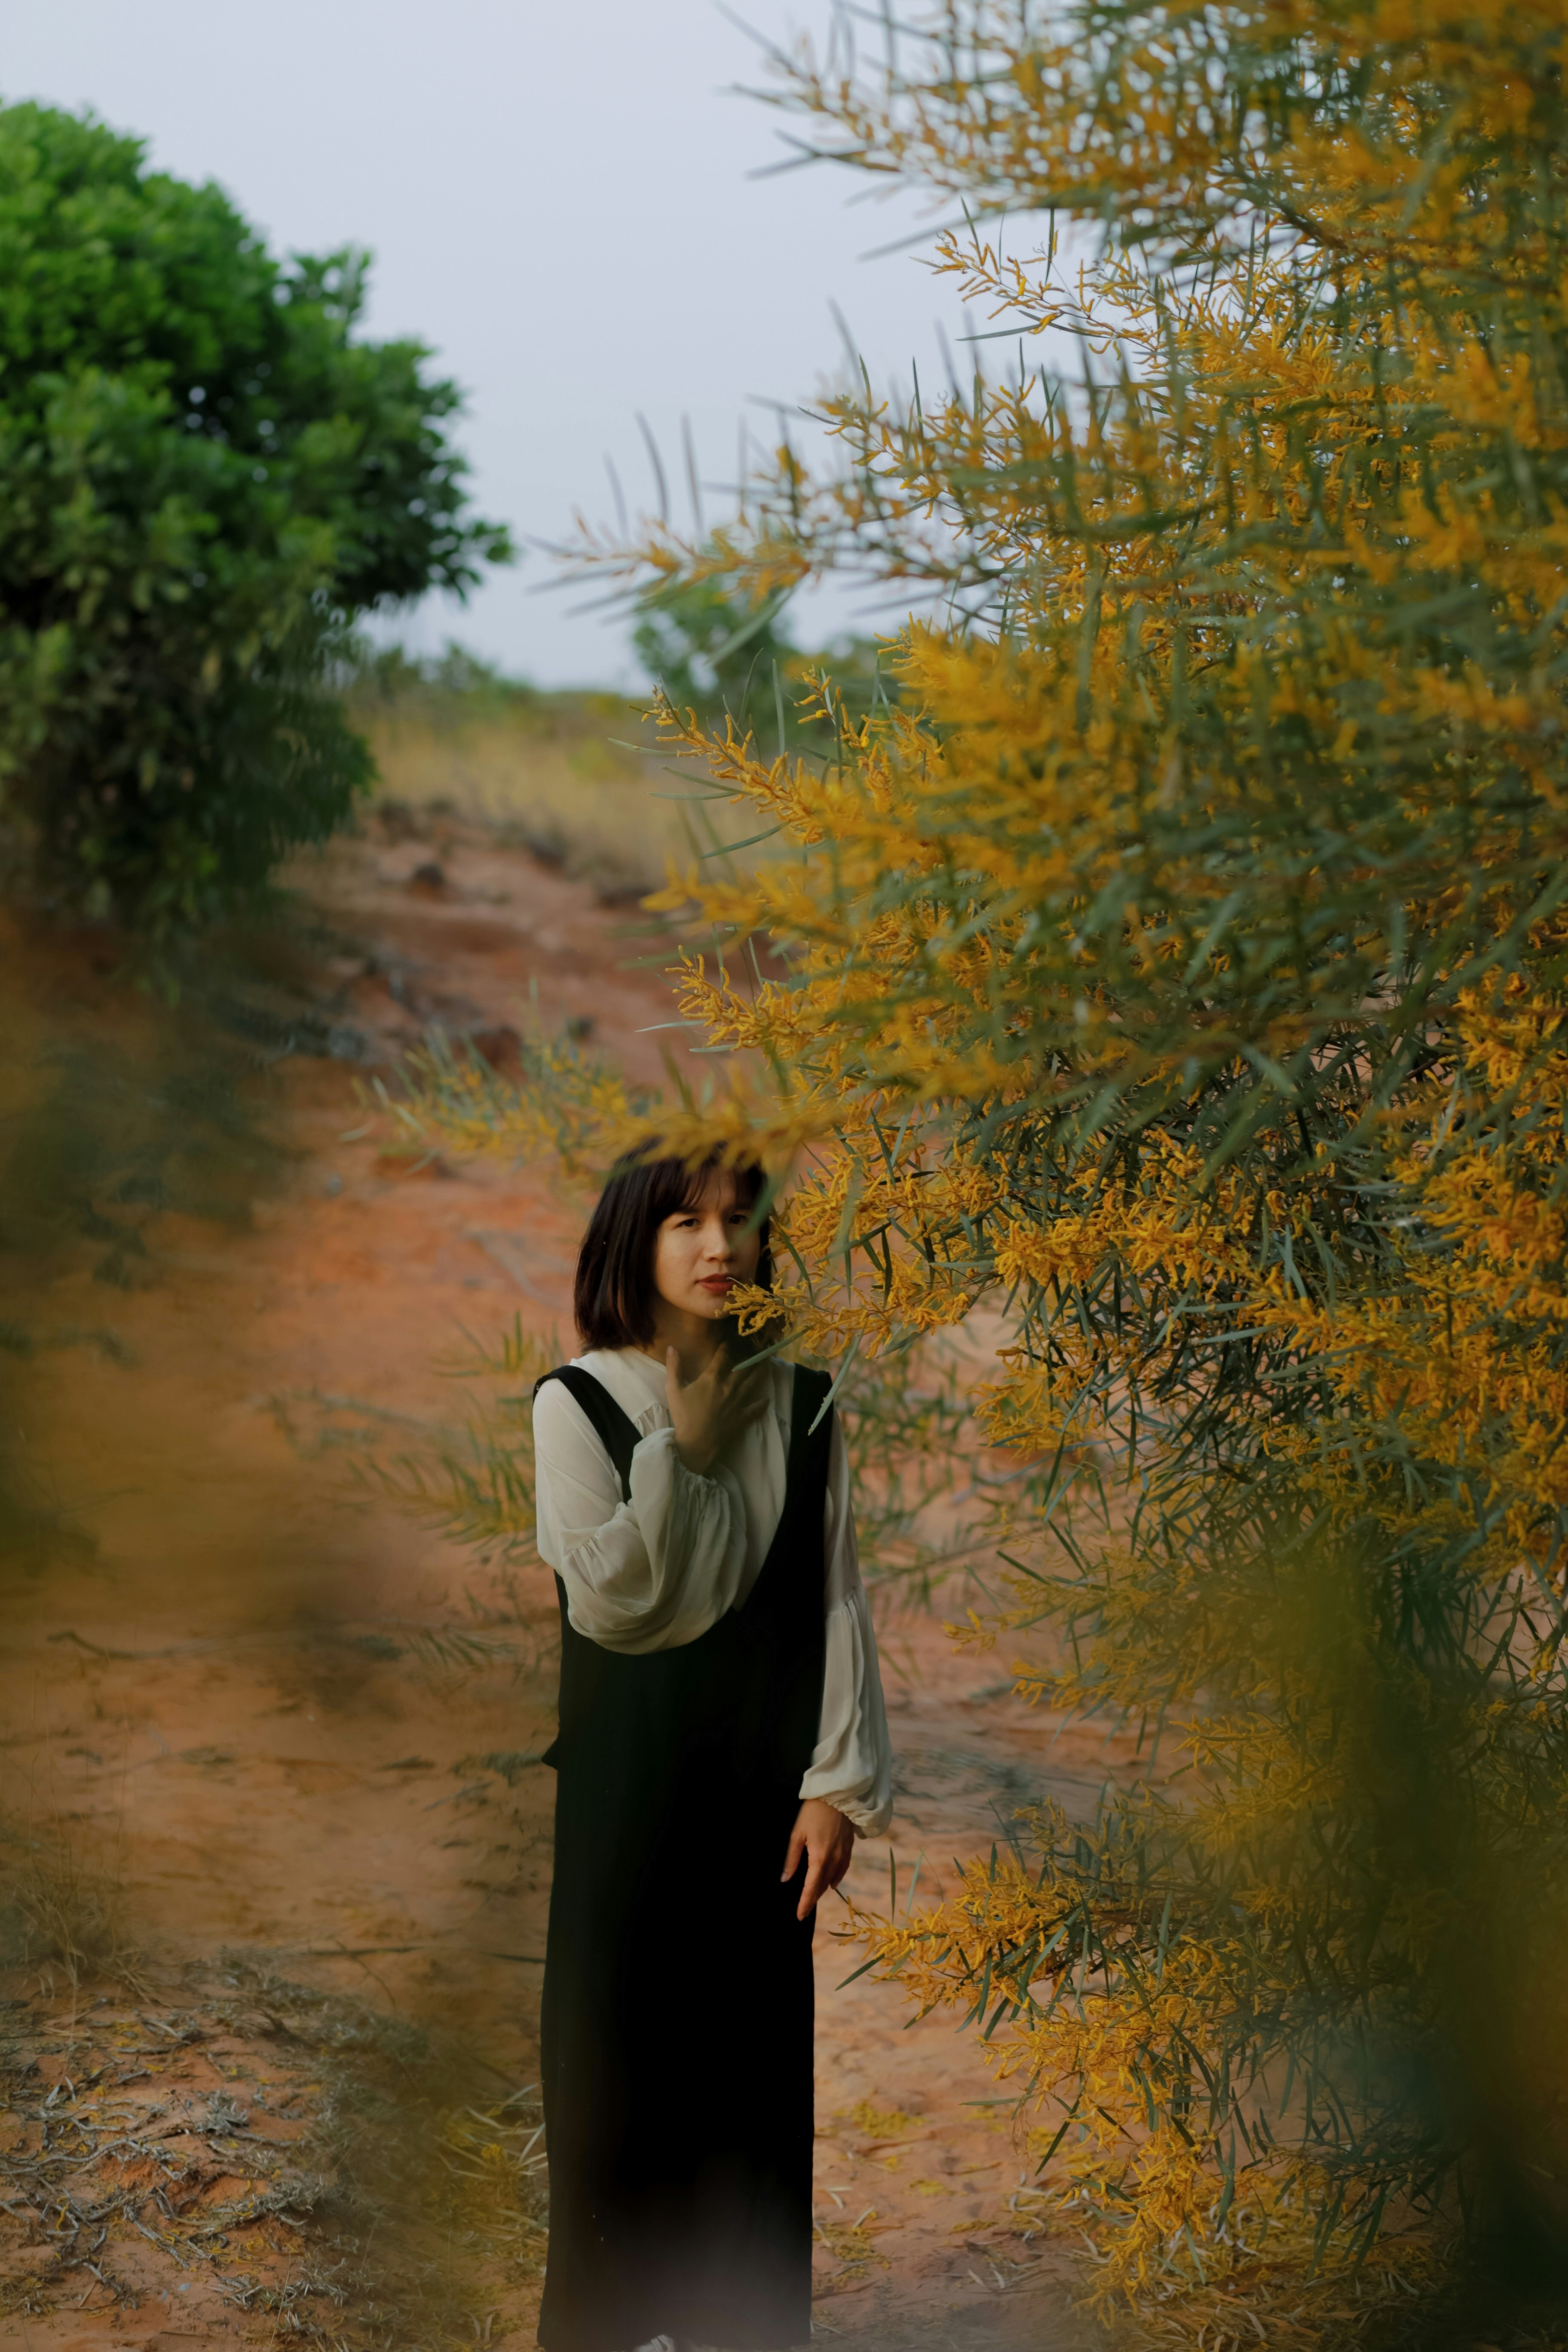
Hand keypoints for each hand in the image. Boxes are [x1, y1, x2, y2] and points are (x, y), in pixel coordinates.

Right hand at [665, 1343, 766, 1474]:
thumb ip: (673, 1367)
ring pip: (751, 1383)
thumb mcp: (673, 1389)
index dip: (726, 1347)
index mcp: (712, 1378)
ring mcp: (737, 1402)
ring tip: (766, 1364)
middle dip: (750, 1357)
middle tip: (757, 1349)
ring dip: (759, 1372)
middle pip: (742, 1368)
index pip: (722, 1357)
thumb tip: (671, 1347)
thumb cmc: (683, 1416)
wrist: (695, 1442)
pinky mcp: (741, 1417)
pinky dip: (761, 1404)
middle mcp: (728, 1387)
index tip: (729, 1341)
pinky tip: (767, 1399)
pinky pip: (754, 1409)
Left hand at [782, 1799, 853, 1919]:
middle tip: (803, 1908)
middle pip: (822, 1886)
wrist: (838, 1796)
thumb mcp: (797, 1834)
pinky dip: (835, 1879)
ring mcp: (844, 1855)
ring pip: (833, 1880)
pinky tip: (831, 1883)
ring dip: (822, 1890)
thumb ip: (792, 1858)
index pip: (811, 1889)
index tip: (799, 1916)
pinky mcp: (849, 1848)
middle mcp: (834, 1861)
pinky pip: (843, 1870)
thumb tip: (785, 1879)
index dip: (805, 1904)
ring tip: (813, 1897)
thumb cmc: (813, 1812)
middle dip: (813, 1898)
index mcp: (819, 1858)